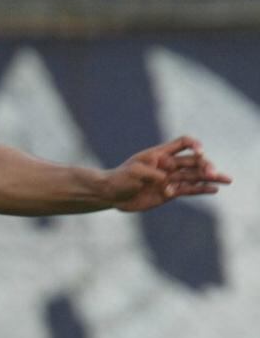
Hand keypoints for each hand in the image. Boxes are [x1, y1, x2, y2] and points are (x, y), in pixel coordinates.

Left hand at [103, 137, 230, 213]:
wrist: (111, 194)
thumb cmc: (120, 178)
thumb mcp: (134, 172)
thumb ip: (153, 174)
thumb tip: (168, 184)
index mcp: (161, 154)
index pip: (183, 143)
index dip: (194, 144)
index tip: (199, 151)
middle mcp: (169, 165)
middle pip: (193, 162)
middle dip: (205, 166)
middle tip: (213, 173)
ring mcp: (170, 179)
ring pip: (194, 176)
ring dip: (210, 177)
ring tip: (227, 179)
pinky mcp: (169, 193)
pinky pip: (188, 190)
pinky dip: (201, 189)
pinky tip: (214, 189)